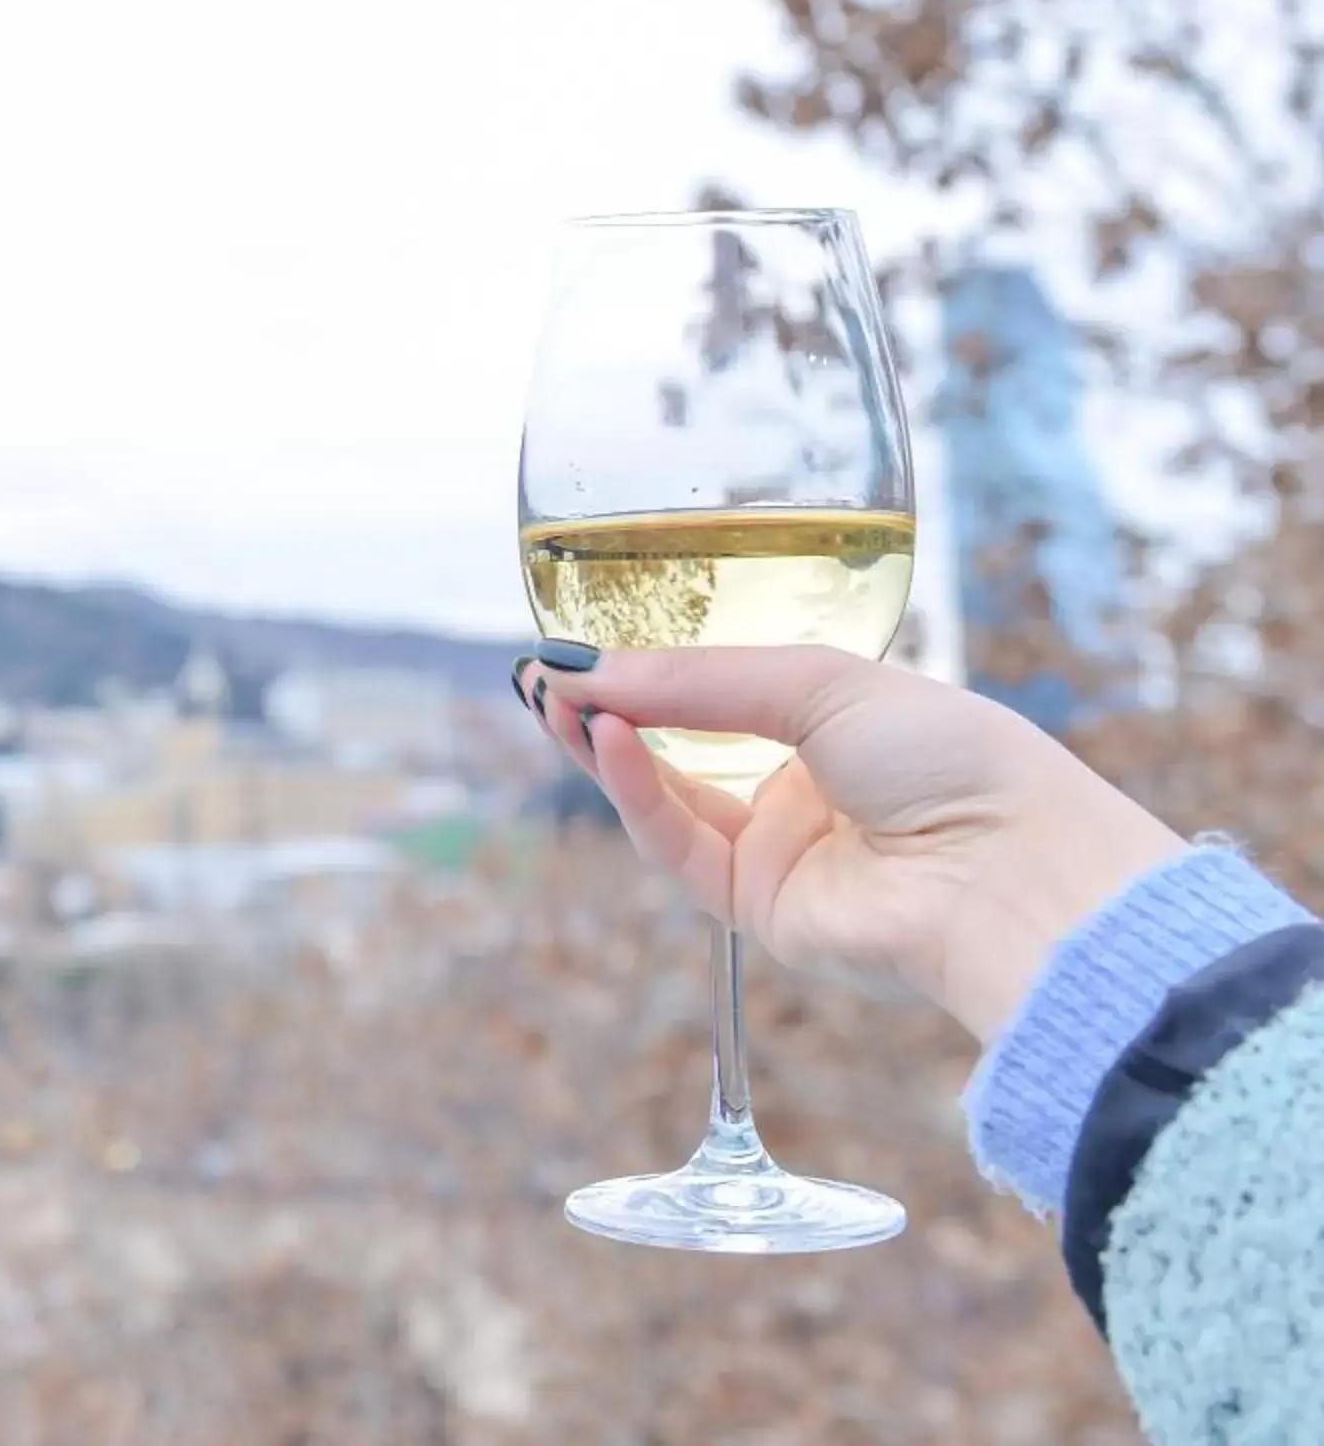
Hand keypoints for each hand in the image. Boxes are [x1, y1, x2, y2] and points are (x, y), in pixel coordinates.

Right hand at [515, 641, 1187, 1041]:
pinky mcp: (757, 908)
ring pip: (664, 798)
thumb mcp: (819, 683)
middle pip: (677, 746)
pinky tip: (608, 738)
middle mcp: (803, 789)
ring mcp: (777, 852)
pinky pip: (675, 845)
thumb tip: (584, 670)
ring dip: (606, 748)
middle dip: (608, 707)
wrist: (1009, 872)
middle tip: (541, 672)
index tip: (581, 641)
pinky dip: (634, 792)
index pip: (719, 692)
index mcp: (837, 726)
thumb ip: (698, 679)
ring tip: (556, 698)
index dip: (649, 669)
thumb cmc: (951, 759)